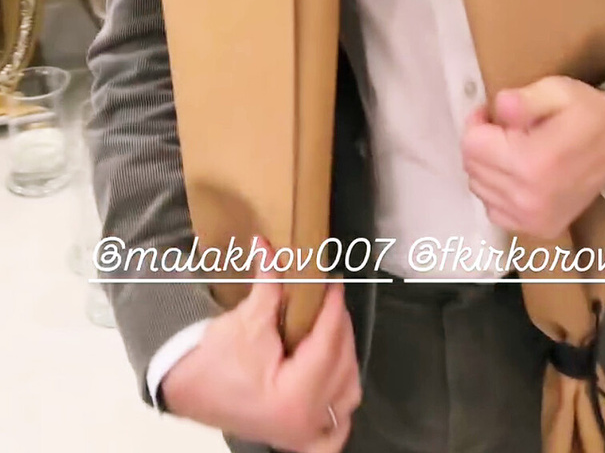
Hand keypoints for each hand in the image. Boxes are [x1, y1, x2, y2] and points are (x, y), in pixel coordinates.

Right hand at [162, 244, 361, 451]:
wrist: (185, 390)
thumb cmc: (214, 359)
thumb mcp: (247, 319)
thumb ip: (268, 282)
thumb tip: (268, 244)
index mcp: (294, 396)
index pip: (328, 343)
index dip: (334, 308)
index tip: (335, 282)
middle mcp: (306, 422)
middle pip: (342, 367)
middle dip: (340, 329)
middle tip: (331, 299)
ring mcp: (303, 435)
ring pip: (346, 395)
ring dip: (346, 360)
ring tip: (333, 328)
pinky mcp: (297, 437)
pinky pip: (335, 428)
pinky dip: (341, 402)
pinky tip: (337, 378)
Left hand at [461, 76, 604, 239]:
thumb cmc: (587, 113)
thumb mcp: (557, 91)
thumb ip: (524, 100)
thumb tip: (498, 107)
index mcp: (531, 162)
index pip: (471, 145)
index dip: (478, 123)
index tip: (492, 114)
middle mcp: (529, 197)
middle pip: (472, 167)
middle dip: (481, 143)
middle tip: (504, 130)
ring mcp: (533, 218)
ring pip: (479, 189)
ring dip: (488, 167)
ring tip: (513, 150)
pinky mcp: (539, 228)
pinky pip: (494, 211)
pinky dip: (497, 192)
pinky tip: (516, 175)